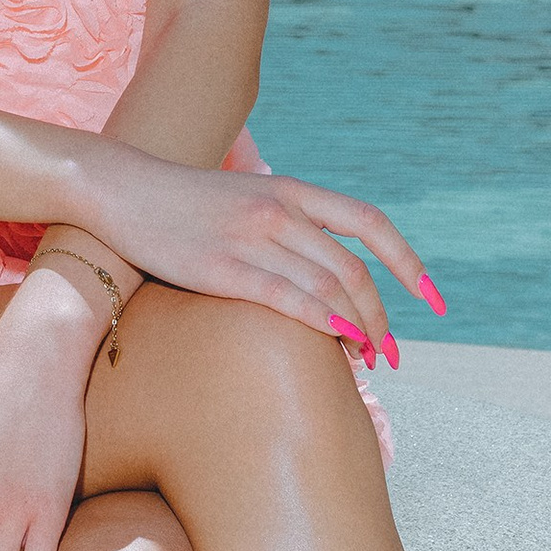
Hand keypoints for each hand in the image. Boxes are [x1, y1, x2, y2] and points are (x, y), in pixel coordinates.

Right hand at [82, 149, 442, 370]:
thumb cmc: (180, 204)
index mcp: (290, 190)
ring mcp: (251, 237)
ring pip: (328, 287)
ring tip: (369, 360)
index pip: (368, 222)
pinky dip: (324, 323)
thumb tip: (321, 271)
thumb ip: (284, 225)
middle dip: (382, 316)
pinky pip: (288, 298)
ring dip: (359, 328)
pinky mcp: (221, 267)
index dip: (407, 262)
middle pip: (352, 268)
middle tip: (393, 353)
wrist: (119, 189)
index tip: (431, 298)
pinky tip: (340, 344)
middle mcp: (278, 209)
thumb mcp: (244, 199)